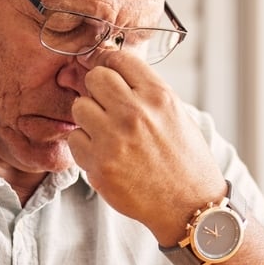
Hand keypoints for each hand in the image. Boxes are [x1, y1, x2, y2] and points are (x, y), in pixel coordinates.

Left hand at [68, 50, 225, 244]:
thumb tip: (108, 70)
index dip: (109, 64)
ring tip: (106, 133)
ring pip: (79, 107)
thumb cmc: (184, 160)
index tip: (107, 74)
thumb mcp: (175, 113)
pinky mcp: (100, 164)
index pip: (118, 58)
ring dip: (88, 118)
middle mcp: (136, 113)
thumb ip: (144, 91)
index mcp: (158, 96)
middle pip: (94, 78)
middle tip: (106, 106)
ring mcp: (115, 139)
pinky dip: (84, 146)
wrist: (189, 206)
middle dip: (97, 90)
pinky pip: (74, 139)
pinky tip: (103, 153)